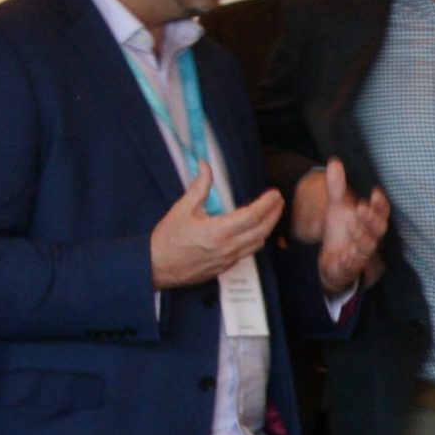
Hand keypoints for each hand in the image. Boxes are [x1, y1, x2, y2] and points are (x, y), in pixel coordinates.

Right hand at [150, 164, 283, 288]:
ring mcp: (228, 259)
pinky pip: (248, 253)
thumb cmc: (166, 240)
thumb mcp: (181, 209)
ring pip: (258, 243)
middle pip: (263, 230)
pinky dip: (256, 240)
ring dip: (268, 228)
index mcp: (218, 231)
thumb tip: (204, 167)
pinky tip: (254, 232)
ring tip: (271, 214)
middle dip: (274, 214)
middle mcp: (227, 247)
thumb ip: (199, 188)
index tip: (274, 193)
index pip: (253, 215)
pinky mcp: (225, 267)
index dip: (267, 203)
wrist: (155, 267)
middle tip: (279, 201)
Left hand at [313, 159, 390, 295]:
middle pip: (379, 229)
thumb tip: (334, 161)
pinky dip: (350, 261)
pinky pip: (352, 266)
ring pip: (368, 246)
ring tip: (350, 224)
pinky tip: (344, 255)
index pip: (381, 212)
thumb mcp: (336, 207)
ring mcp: (361, 254)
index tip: (374, 192)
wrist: (333, 261)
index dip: (380, 204)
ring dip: (361, 236)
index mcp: (370, 222)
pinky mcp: (349, 268)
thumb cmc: (341, 231)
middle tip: (361, 207)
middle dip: (372, 219)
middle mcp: (370, 238)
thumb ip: (337, 186)